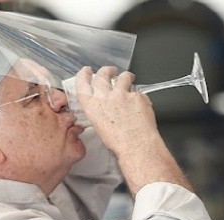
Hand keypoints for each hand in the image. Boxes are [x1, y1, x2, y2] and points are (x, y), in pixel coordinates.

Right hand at [72, 66, 192, 194]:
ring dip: (126, 76)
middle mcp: (105, 96)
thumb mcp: (100, 127)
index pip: (82, 82)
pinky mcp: (137, 95)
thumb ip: (100, 112)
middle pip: (103, 74)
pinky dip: (140, 96)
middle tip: (111, 71)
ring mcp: (122, 94)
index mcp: (92, 105)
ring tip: (129, 78)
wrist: (136, 145)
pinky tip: (141, 104)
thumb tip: (105, 108)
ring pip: (123, 77)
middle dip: (107, 70)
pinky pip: (139, 92)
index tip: (87, 71)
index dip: (84, 74)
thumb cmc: (118, 142)